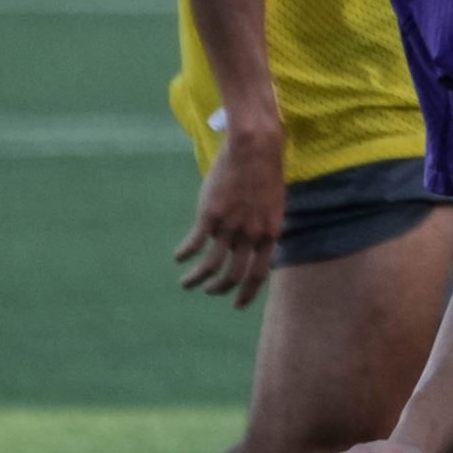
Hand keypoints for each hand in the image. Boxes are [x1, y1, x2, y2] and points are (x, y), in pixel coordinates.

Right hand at [173, 125, 285, 305]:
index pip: (259, 274)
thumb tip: (255, 242)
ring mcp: (231, 226)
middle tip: (210, 291)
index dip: (247, 293)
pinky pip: (195, 244)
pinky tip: (179, 257)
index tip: (237, 304)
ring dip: (197, 280)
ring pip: (211, 266)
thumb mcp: (274, 204)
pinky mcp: (210, 215)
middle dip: (220, 289)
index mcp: (270, 234)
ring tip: (187, 284)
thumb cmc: (266, 171)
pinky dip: (185, 254)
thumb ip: (264, 226)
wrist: (255, 147)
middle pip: (234, 276)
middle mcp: (251, 235)